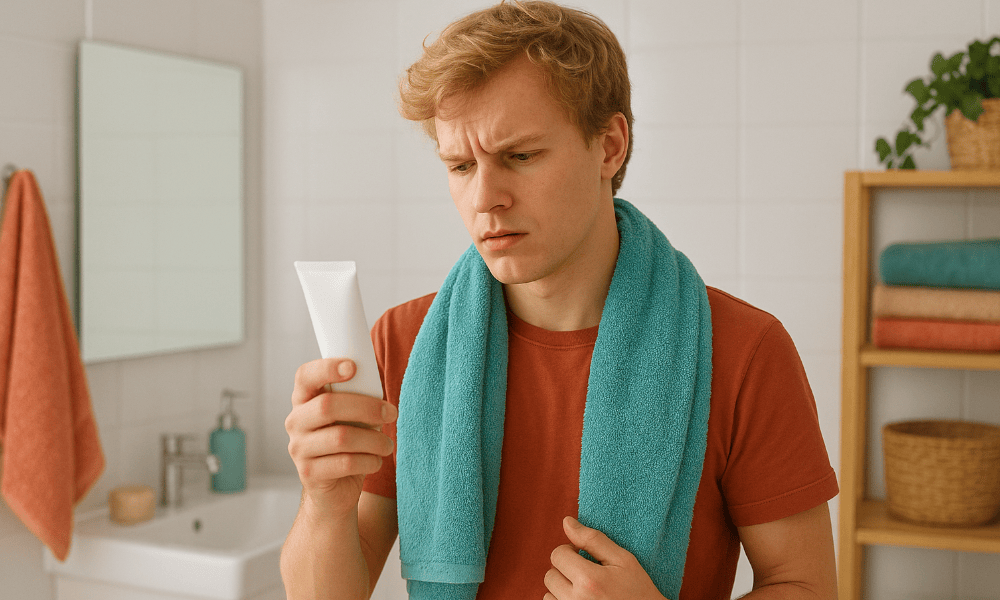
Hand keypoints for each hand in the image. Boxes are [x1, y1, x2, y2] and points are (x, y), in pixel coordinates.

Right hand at [285, 358, 396, 519]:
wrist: (335, 488)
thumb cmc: (348, 442)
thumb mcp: (350, 416)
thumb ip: (357, 396)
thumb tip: (378, 384)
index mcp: (304, 400)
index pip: (305, 376)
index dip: (326, 368)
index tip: (353, 366)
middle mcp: (295, 421)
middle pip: (327, 405)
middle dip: (366, 407)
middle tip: (391, 413)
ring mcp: (299, 448)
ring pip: (341, 437)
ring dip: (374, 440)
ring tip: (387, 444)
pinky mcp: (309, 473)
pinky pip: (346, 463)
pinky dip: (369, 461)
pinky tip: (375, 461)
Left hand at [544, 517, 666, 599]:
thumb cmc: (638, 591)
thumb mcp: (623, 560)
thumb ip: (593, 539)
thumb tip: (567, 522)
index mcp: (589, 580)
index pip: (558, 555)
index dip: (570, 550)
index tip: (582, 555)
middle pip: (550, 575)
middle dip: (565, 569)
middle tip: (585, 572)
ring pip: (548, 594)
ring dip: (561, 587)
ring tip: (583, 588)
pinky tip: (580, 598)